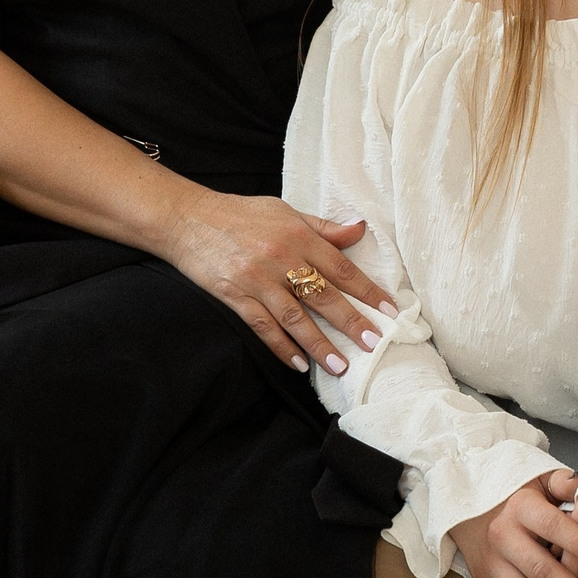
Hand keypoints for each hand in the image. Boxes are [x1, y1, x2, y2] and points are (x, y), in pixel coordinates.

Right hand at [159, 193, 398, 375]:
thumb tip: (360, 229)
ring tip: (340, 366)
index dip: (367, 290)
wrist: (187, 218)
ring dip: (319, 344)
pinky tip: (298, 364)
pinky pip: (262, 326)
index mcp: (298, 236)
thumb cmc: (240, 214)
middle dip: (351, 323)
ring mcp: (257, 279)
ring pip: (295, 318)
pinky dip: (281, 347)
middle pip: (323, 296)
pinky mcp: (235, 296)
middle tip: (375, 344)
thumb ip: (323, 227)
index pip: (341, 267)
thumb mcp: (285, 212)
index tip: (389, 310)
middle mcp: (281, 258)